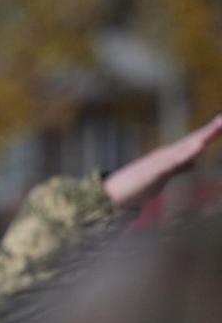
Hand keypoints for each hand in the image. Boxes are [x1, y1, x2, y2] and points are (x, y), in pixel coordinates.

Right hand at [104, 114, 221, 208]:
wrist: (111, 194)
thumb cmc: (136, 186)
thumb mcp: (163, 176)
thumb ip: (179, 167)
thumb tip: (195, 162)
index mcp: (171, 157)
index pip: (194, 142)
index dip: (210, 132)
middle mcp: (166, 155)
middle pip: (192, 141)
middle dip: (209, 131)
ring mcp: (159, 163)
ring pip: (184, 149)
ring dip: (200, 139)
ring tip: (217, 127)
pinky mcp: (152, 172)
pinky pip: (172, 163)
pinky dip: (185, 155)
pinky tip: (197, 148)